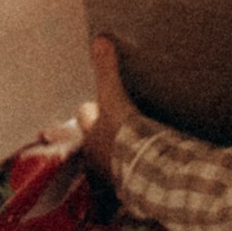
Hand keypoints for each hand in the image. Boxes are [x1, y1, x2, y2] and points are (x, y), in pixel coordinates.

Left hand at [81, 30, 139, 181]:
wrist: (146, 172)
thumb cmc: (125, 134)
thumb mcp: (114, 98)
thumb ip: (107, 71)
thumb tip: (100, 40)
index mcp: (91, 134)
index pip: (85, 115)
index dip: (92, 108)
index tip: (99, 104)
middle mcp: (96, 156)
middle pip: (93, 142)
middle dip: (101, 136)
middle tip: (116, 129)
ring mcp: (111, 175)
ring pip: (108, 162)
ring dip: (116, 157)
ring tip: (132, 152)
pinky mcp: (129, 190)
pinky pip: (126, 182)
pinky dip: (132, 177)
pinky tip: (144, 174)